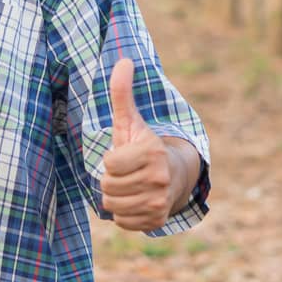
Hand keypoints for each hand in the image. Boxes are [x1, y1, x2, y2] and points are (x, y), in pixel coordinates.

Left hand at [101, 58, 176, 232]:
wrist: (173, 175)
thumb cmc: (144, 146)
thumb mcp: (131, 120)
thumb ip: (122, 93)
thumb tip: (123, 61)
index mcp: (152, 153)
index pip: (110, 164)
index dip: (111, 159)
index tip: (124, 155)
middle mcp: (159, 179)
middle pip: (109, 187)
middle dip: (112, 180)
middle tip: (125, 172)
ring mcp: (160, 201)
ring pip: (113, 206)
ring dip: (115, 197)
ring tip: (129, 185)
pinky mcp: (157, 220)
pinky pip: (122, 221)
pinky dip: (124, 214)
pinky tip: (135, 200)